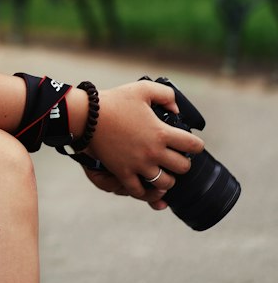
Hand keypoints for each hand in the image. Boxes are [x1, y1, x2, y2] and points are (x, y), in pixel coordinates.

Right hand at [84, 79, 204, 209]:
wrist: (87, 115)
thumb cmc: (114, 101)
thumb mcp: (143, 88)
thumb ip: (166, 95)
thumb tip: (177, 110)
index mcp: (161, 132)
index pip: (192, 145)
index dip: (196, 145)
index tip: (191, 144)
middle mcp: (153, 151)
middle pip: (182, 168)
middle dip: (183, 163)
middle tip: (176, 158)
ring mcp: (138, 165)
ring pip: (165, 183)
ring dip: (168, 179)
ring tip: (164, 173)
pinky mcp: (122, 173)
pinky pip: (139, 192)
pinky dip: (146, 193)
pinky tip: (148, 187)